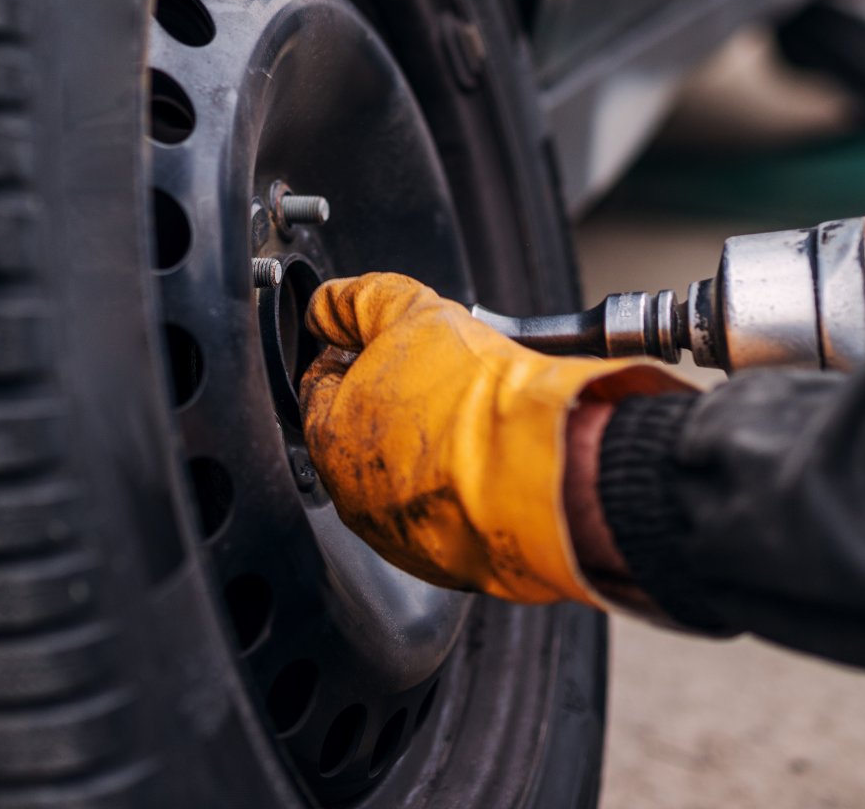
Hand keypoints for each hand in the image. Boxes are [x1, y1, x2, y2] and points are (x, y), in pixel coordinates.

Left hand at [299, 273, 692, 605]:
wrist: (544, 471)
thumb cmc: (476, 401)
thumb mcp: (410, 311)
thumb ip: (359, 301)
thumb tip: (328, 305)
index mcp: (331, 435)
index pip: (319, 386)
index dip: (351, 352)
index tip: (378, 342)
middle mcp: (353, 495)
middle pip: (361, 434)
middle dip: (392, 401)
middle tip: (434, 378)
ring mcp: (398, 535)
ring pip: (401, 479)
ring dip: (425, 450)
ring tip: (466, 420)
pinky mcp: (445, 564)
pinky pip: (442, 516)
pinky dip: (456, 492)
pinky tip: (483, 463)